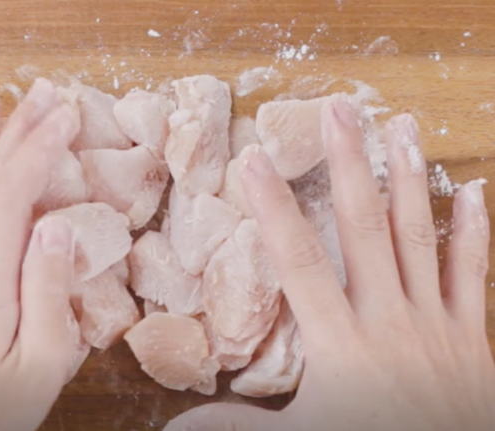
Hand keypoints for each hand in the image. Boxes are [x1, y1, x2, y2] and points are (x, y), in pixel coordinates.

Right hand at [166, 97, 494, 430]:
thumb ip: (236, 425)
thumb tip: (174, 424)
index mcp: (340, 343)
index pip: (297, 261)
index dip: (272, 208)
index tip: (253, 162)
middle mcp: (387, 319)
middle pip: (362, 226)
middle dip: (348, 163)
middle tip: (341, 108)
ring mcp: (433, 321)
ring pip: (417, 235)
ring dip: (407, 177)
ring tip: (402, 125)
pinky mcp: (469, 333)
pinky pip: (471, 272)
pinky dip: (473, 230)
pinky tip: (474, 189)